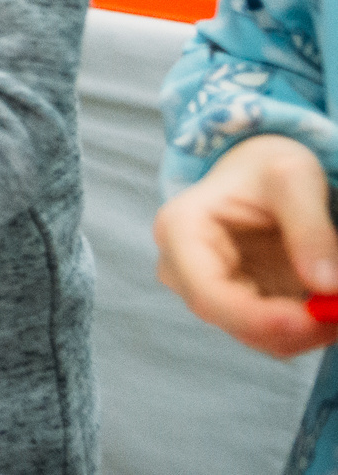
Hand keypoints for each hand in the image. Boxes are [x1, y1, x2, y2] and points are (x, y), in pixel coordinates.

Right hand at [156, 132, 337, 357]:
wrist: (263, 175)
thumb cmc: (269, 168)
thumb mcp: (294, 180)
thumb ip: (310, 229)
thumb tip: (327, 286)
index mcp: (180, 231)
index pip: (208, 293)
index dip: (256, 317)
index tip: (310, 319)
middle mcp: (183, 268)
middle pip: (233, 321)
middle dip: (292, 327)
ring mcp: (209, 290)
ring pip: (257, 335)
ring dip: (306, 331)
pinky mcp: (238, 305)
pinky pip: (273, 334)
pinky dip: (308, 328)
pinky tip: (330, 307)